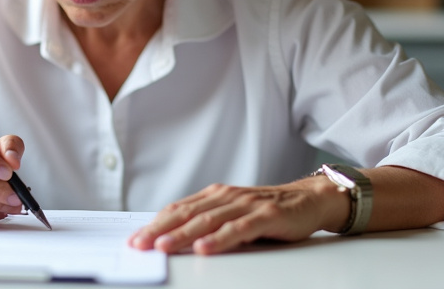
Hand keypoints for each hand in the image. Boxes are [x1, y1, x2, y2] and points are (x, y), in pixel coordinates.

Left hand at [127, 179, 348, 254]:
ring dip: (182, 234)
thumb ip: (207, 221)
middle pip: (186, 214)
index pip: (178, 209)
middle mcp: (226, 196)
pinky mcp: (265, 217)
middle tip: (139, 245)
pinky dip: (219, 239)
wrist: (308, 200)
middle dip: (159, 230)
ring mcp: (245, 205)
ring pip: (208, 221)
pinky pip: (238, 229)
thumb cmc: (266, 210)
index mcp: (214, 195)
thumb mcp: (232, 213)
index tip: (134, 239)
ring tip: (163, 246)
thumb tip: (171, 237)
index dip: (154, 224)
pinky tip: (204, 248)